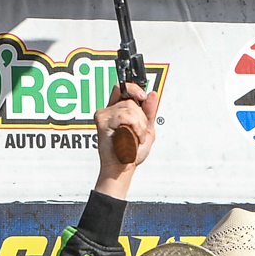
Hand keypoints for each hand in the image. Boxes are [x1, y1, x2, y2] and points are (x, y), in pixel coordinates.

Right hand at [94, 80, 160, 197]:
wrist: (124, 167)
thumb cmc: (131, 151)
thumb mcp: (146, 128)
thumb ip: (149, 111)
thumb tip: (152, 94)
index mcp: (118, 109)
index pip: (124, 88)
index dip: (134, 89)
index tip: (143, 96)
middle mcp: (110, 110)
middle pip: (131, 101)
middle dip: (141, 118)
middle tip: (138, 133)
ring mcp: (105, 115)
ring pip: (130, 109)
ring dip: (138, 126)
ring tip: (134, 137)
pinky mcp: (102, 122)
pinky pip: (124, 117)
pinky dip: (133, 128)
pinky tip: (128, 138)